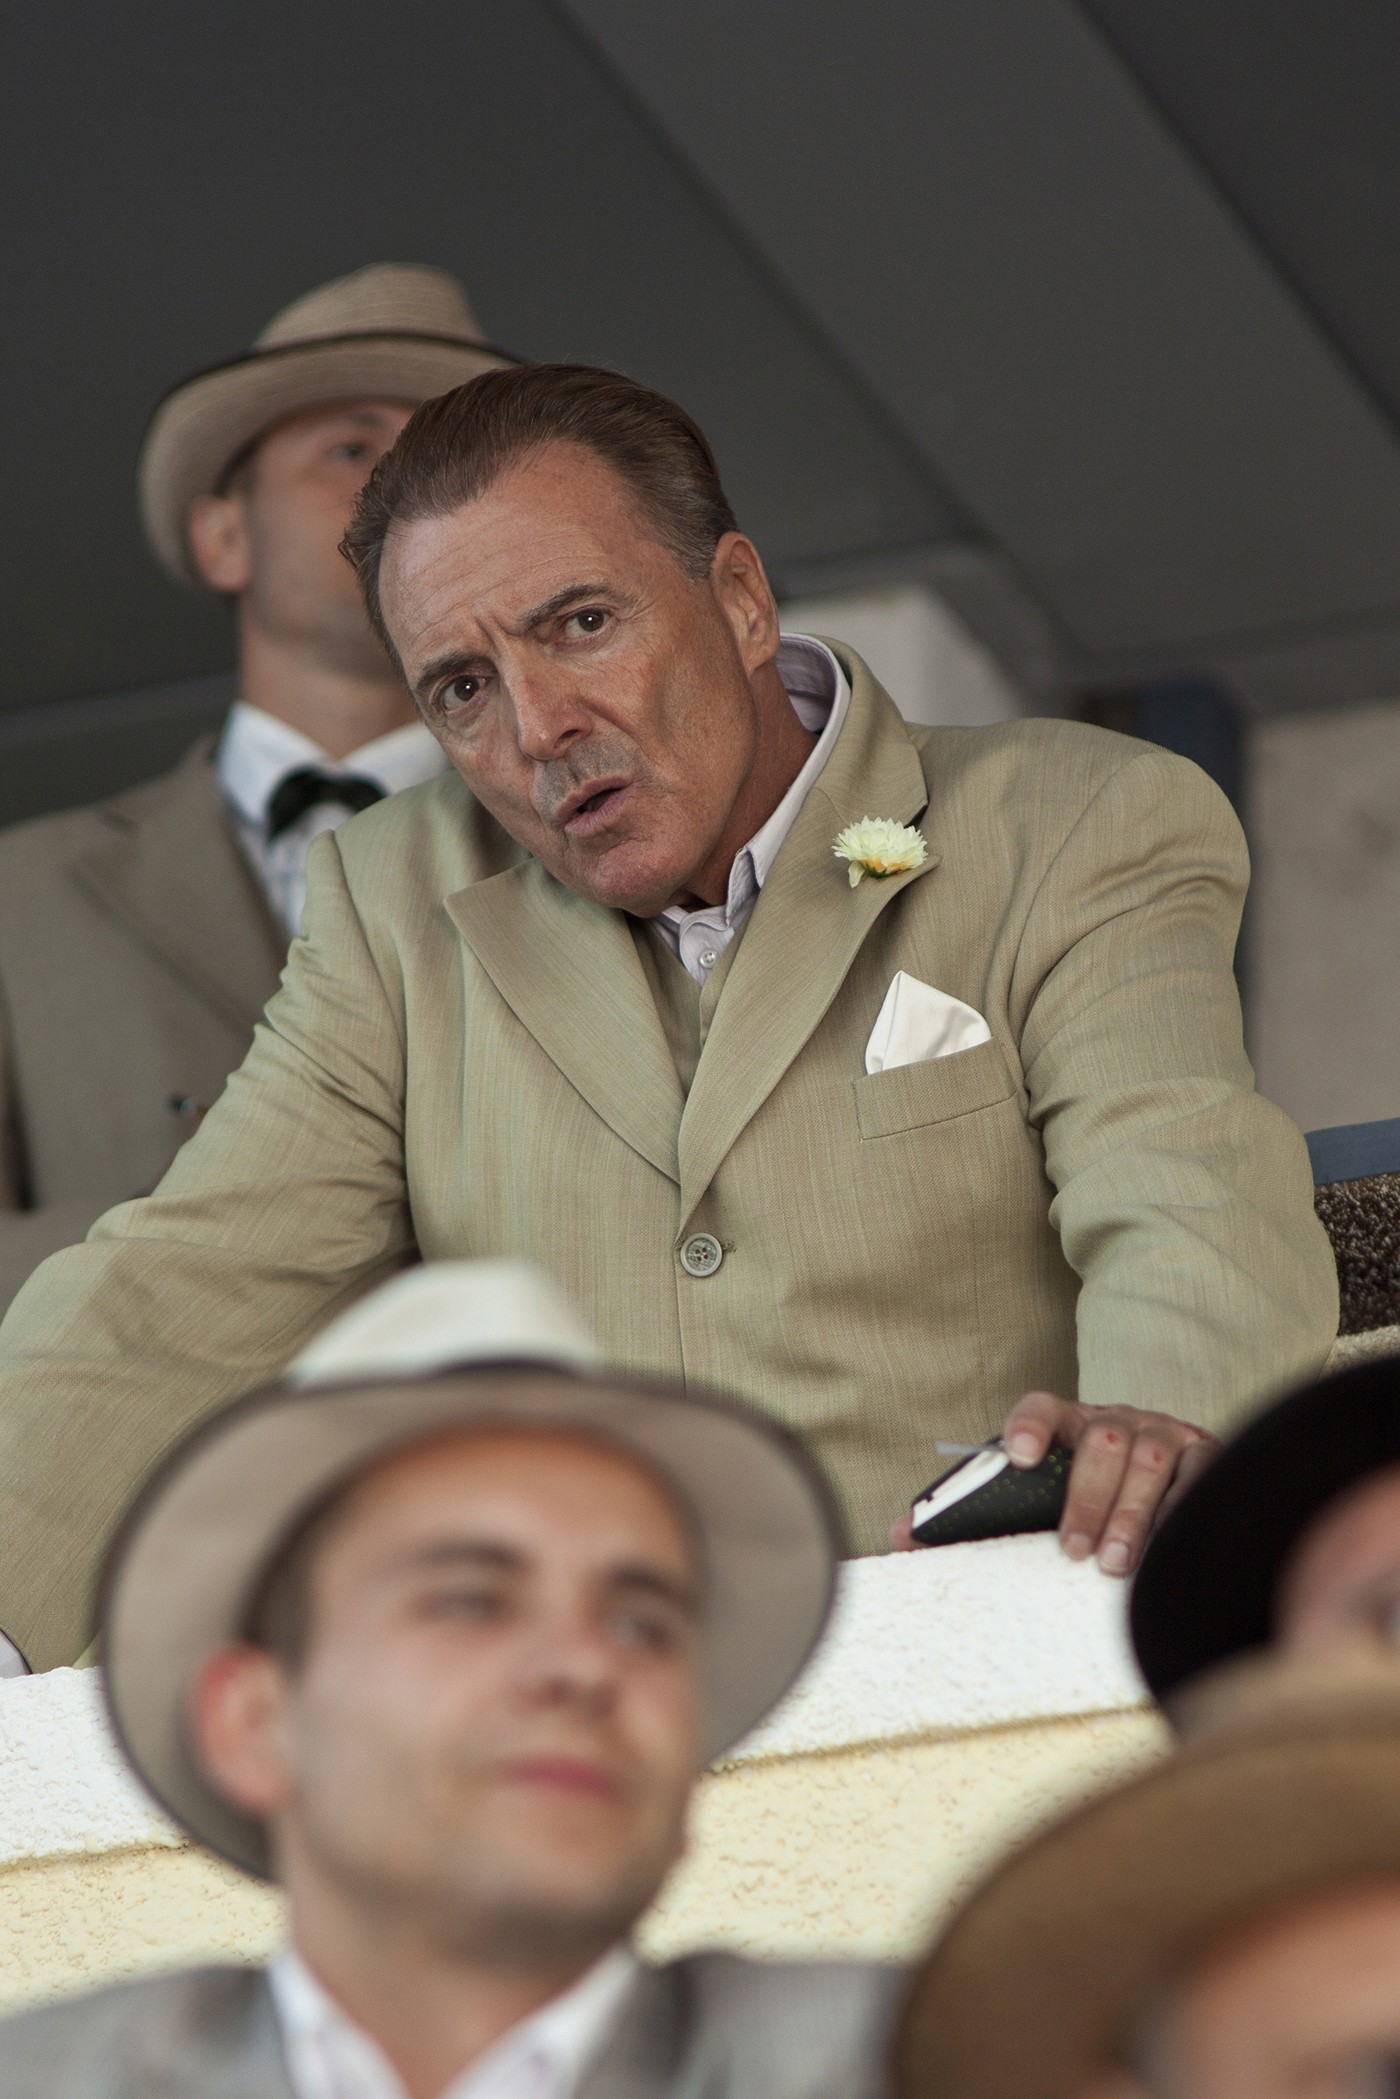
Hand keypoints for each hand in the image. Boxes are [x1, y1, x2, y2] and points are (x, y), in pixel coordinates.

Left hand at [1002, 1390, 1217, 1576]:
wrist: (1176, 1485)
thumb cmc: (1100, 1500)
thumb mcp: (1059, 1494)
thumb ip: (1014, 1507)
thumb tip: (928, 1535)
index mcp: (1074, 1423)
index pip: (1045, 1408)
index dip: (1030, 1426)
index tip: (1020, 1458)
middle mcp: (1120, 1421)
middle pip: (1101, 1442)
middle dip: (1087, 1498)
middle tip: (1075, 1548)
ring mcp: (1164, 1432)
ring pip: (1148, 1460)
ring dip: (1131, 1514)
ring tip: (1114, 1562)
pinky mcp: (1205, 1451)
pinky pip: (1200, 1473)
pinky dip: (1182, 1507)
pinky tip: (1169, 1543)